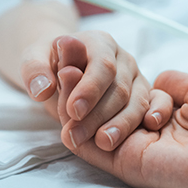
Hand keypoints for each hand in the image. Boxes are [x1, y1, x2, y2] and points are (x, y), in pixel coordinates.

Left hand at [22, 32, 162, 150]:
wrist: (61, 69)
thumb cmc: (49, 64)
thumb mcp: (33, 60)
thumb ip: (34, 71)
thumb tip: (42, 89)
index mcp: (99, 43)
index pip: (101, 66)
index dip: (90, 90)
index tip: (73, 111)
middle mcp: (122, 58)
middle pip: (119, 88)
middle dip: (98, 115)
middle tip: (76, 137)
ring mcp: (136, 77)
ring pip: (136, 102)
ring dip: (121, 125)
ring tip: (102, 144)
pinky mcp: (143, 95)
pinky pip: (154, 106)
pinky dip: (154, 116)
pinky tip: (147, 128)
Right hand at [58, 70, 187, 187]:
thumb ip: (172, 83)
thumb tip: (154, 79)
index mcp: (168, 114)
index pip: (123, 94)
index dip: (100, 74)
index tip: (83, 51)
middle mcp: (151, 133)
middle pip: (104, 109)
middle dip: (81, 83)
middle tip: (64, 58)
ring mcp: (141, 150)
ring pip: (94, 127)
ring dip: (73, 101)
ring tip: (62, 72)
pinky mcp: (134, 166)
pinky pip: (95, 151)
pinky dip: (74, 129)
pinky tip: (61, 104)